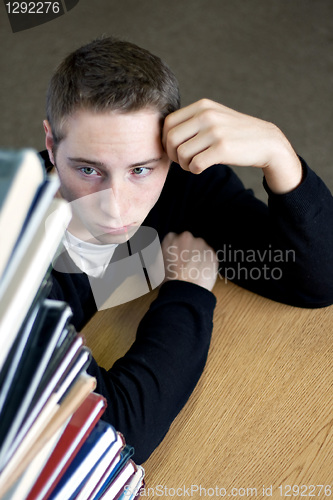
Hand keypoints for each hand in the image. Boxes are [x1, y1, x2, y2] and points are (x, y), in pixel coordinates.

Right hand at [161, 231, 217, 291]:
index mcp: (170, 238)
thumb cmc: (170, 281)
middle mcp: (186, 237)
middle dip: (187, 251)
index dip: (175, 250)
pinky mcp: (211, 252)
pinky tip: (201, 272)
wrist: (185, 291)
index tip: (176, 257)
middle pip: (188, 241)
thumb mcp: (155, 267)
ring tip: (193, 270)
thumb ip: (157, 257)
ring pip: (200, 247)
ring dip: (197, 255)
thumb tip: (158, 256)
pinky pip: (209, 255)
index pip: (173, 239)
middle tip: (184, 265)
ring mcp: (200, 244)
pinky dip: (206, 262)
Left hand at [162, 99, 301, 193]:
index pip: (168, 122)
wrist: (266, 142)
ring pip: (181, 153)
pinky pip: (195, 164)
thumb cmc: (235, 134)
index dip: (165, 139)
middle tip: (182, 161)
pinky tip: (200, 169)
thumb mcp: (214, 117)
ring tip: (193, 165)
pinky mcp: (222, 149)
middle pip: (170, 139)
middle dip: (172, 154)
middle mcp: (207, 115)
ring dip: (184, 165)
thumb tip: (164, 134)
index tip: (174, 149)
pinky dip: (194, 170)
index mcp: (202, 106)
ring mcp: (215, 131)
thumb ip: (192, 121)